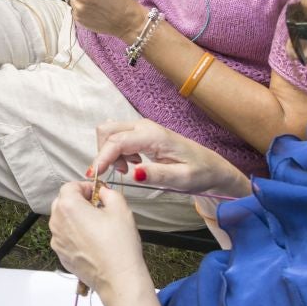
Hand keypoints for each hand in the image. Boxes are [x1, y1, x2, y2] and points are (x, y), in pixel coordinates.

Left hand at [48, 181, 147, 299]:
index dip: (85, 187)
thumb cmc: (120, 245)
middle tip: (99, 209)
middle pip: (63, 202)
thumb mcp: (121, 209)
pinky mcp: (61, 255)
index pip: (70, 186)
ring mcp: (57, 240)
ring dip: (76, 218)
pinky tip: (93, 243)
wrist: (118, 280)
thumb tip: (103, 192)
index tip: (99, 194)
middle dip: (79, 201)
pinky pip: (65, 237)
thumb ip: (109, 193)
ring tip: (98, 227)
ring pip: (63, 220)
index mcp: (68, 207)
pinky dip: (75, 235)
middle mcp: (56, 222)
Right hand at [88, 119, 253, 200]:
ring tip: (128, 170)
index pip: (116, 141)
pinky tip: (133, 165)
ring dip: (110, 152)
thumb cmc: (200, 173)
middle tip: (118, 173)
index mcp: (153, 135)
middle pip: (107, 131)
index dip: (102, 157)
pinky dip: (116, 151)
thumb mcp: (183, 179)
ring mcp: (142, 127)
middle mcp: (144, 126)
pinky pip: (117, 137)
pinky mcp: (141, 133)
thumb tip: (134, 173)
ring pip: (110, 133)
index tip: (94, 176)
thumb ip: (158, 175)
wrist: (211, 166)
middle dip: (103, 153)